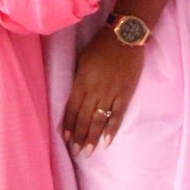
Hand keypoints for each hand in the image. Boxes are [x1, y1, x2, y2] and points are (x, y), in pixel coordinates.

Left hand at [62, 28, 143, 156]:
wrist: (125, 37)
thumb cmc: (101, 46)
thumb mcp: (82, 60)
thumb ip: (79, 79)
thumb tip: (76, 95)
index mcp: (81, 82)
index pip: (71, 108)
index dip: (67, 125)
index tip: (65, 139)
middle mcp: (94, 91)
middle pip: (83, 118)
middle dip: (78, 137)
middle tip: (75, 152)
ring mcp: (110, 94)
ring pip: (98, 120)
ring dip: (91, 138)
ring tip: (87, 152)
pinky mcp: (125, 94)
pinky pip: (117, 116)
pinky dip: (111, 130)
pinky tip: (107, 142)